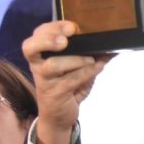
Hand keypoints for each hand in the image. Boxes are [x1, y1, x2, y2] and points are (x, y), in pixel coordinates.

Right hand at [22, 21, 114, 143]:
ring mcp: (44, 80)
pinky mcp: (54, 94)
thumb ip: (92, 53)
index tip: (71, 27)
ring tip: (91, 59)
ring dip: (74, 60)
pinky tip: (98, 68)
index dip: (51, 28)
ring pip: (52, 66)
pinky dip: (86, 73)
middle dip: (48, 40)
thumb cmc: (67, 85)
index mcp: (41, 53)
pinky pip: (69, 81)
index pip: (38, 34)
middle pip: (30, 47)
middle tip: (66, 40)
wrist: (58, 116)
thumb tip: (113, 42)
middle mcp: (37, 65)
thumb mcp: (78, 67)